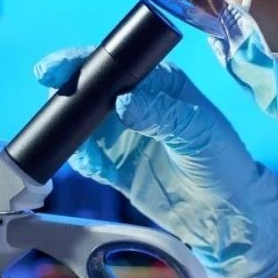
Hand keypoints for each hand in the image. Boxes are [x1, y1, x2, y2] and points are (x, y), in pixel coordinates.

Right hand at [35, 46, 277, 277]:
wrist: (226, 216)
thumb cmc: (223, 162)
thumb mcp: (197, 131)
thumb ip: (160, 115)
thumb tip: (121, 103)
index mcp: (159, 83)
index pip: (116, 64)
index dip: (84, 62)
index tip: (56, 68)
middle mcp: (137, 104)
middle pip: (92, 89)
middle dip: (68, 91)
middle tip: (52, 97)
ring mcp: (123, 136)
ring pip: (83, 123)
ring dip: (67, 125)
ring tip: (60, 131)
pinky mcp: (115, 167)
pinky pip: (87, 157)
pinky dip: (78, 156)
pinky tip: (83, 159)